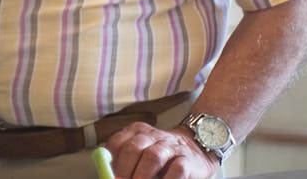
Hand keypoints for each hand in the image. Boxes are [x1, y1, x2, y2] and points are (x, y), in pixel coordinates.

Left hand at [104, 122, 218, 178]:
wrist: (197, 147)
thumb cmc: (162, 157)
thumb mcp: (140, 155)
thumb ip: (126, 163)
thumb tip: (109, 176)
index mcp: (136, 132)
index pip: (117, 143)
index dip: (111, 162)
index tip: (110, 176)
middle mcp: (152, 135)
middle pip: (133, 148)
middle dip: (124, 170)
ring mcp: (171, 146)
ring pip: (153, 156)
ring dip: (143, 175)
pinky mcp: (187, 159)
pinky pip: (176, 169)